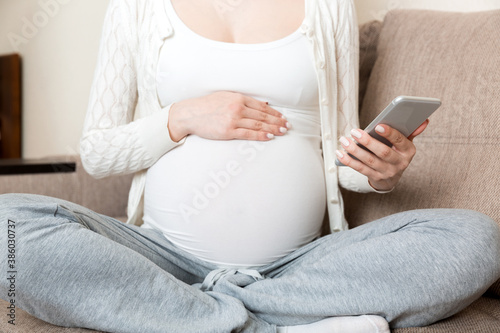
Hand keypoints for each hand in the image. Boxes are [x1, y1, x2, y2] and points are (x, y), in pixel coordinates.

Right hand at [167, 91, 290, 141]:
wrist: (190, 114)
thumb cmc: (207, 106)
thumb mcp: (226, 96)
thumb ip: (243, 100)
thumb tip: (263, 104)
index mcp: (238, 97)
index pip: (261, 106)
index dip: (274, 113)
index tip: (283, 117)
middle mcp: (237, 107)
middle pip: (262, 115)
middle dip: (277, 121)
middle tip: (287, 126)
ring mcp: (233, 119)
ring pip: (258, 124)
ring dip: (272, 128)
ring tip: (282, 132)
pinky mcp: (228, 131)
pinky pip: (248, 133)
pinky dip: (260, 135)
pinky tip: (269, 136)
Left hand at [336, 120, 428, 190]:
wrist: (392, 177)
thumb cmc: (396, 153)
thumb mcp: (405, 143)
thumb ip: (411, 131)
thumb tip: (424, 120)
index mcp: (408, 151)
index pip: (401, 141)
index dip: (390, 134)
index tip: (378, 126)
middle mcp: (399, 163)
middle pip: (382, 152)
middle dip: (368, 141)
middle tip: (354, 131)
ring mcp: (386, 172)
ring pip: (369, 161)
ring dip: (355, 150)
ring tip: (344, 140)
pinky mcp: (374, 178)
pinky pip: (360, 169)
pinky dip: (349, 161)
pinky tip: (339, 153)